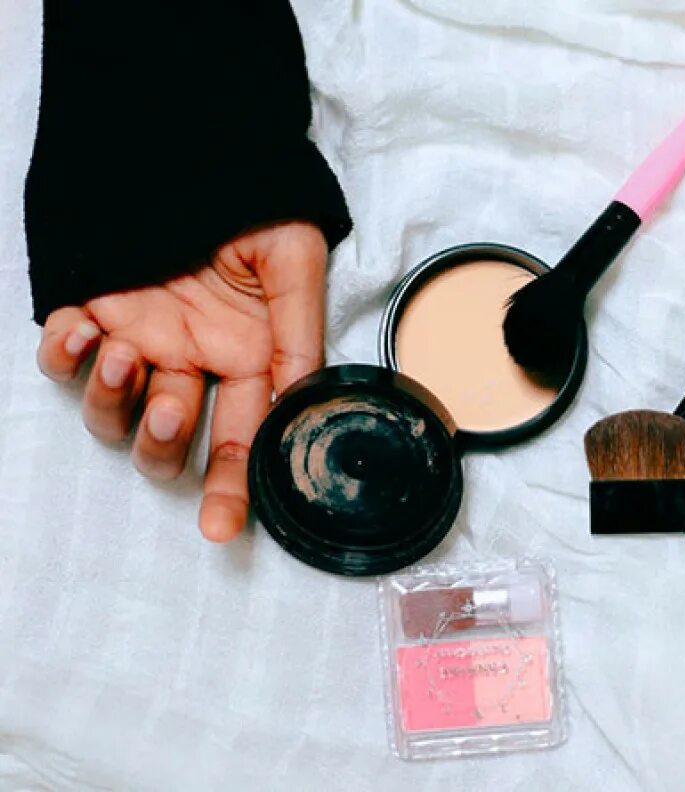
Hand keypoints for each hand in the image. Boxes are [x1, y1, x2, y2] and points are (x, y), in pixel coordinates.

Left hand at [36, 221, 327, 541]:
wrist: (202, 147)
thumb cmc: (259, 204)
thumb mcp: (295, 266)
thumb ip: (299, 340)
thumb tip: (302, 409)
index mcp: (247, 359)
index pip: (244, 438)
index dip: (236, 487)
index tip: (223, 526)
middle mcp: (192, 363)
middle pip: (171, 445)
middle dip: (169, 447)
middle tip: (176, 410)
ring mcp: (140, 340)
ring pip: (113, 416)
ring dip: (115, 401)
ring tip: (126, 352)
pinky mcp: (94, 311)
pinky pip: (62, 360)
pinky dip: (63, 358)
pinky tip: (85, 329)